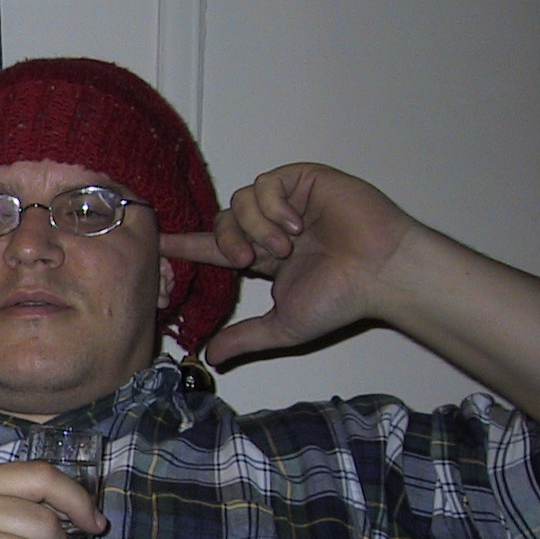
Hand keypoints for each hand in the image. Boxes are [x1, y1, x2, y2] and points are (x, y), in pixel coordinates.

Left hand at [161, 163, 419, 366]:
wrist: (380, 273)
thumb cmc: (341, 299)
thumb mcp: (281, 326)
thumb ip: (243, 338)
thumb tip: (209, 357)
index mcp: (264, 256)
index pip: (216, 247)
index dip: (188, 246)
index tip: (159, 245)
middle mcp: (272, 226)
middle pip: (223, 222)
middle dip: (227, 243)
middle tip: (248, 261)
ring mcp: (289, 201)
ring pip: (239, 202)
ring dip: (254, 227)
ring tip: (283, 247)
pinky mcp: (304, 180)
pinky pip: (265, 183)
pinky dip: (273, 206)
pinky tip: (295, 225)